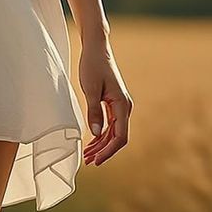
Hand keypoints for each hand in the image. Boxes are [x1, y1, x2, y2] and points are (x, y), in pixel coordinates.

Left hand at [78, 39, 131, 165]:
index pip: (120, 136)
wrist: (96, 49)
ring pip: (114, 132)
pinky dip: (101, 135)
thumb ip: (94, 111)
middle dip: (104, 151)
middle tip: (89, 162)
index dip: (109, 150)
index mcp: (122, 104)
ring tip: (87, 156)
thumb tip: (96, 133)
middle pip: (118, 137)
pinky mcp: (114, 103)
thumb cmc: (92, 66)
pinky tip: (91, 142)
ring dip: (101, 145)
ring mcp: (120, 106)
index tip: (96, 160)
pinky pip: (110, 125)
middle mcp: (125, 107)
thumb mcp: (90, 89)